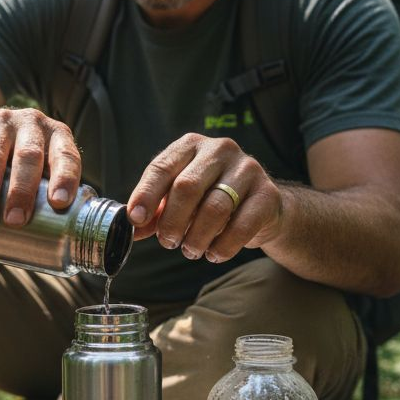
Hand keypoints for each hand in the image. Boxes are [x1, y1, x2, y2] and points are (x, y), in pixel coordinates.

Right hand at [0, 108, 81, 228]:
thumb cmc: (17, 163)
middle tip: (15, 221)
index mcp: (57, 136)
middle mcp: (31, 123)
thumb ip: (44, 195)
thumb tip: (47, 245)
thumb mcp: (38, 169)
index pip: (65, 156)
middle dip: (21, 191)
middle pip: (28, 156)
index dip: (64, 178)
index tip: (58, 203)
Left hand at [127, 134, 283, 262]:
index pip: (162, 167)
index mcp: (191, 146)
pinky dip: (223, 246)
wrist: (261, 207)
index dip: (146, 195)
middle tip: (168, 242)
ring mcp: (248, 169)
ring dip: (196, 238)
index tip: (136, 219)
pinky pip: (241, 225)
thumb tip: (131, 228)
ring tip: (191, 250)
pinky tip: (214, 254)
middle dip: (172, 221)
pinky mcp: (268, 194)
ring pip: (214, 208)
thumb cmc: (210, 200)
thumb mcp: (179, 201)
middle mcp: (220, 150)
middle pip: (187, 187)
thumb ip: (155, 212)